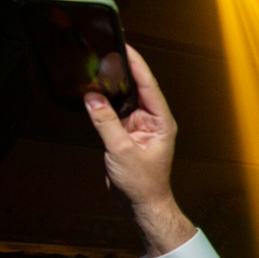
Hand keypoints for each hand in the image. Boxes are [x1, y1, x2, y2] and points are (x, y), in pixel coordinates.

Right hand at [84, 47, 176, 214]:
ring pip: (123, 99)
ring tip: (96, 68)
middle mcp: (152, 121)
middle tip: (106, 53)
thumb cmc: (144, 183)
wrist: (142, 203)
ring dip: (110, 87)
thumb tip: (92, 97)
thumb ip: (106, 121)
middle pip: (136, 88)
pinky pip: (114, 111)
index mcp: (161, 122)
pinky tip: (93, 93)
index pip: (149, 86)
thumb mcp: (121, 150)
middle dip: (122, 71)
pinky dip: (103, 103)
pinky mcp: (126, 133)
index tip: (125, 48)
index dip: (136, 65)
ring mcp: (139, 126)